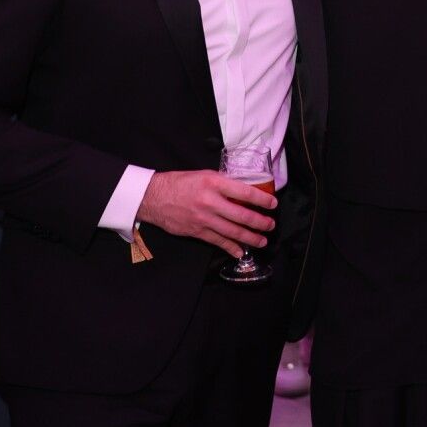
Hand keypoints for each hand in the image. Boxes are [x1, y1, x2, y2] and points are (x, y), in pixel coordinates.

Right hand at [135, 170, 275, 257]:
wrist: (153, 197)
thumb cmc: (180, 183)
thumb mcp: (204, 175)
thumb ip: (223, 183)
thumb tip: (243, 189)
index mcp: (214, 183)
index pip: (244, 192)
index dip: (262, 199)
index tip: (273, 204)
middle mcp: (210, 201)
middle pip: (242, 215)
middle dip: (260, 222)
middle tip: (271, 225)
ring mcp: (204, 219)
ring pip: (233, 231)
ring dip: (251, 238)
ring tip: (262, 240)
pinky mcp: (197, 231)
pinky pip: (218, 241)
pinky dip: (231, 247)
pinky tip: (240, 251)